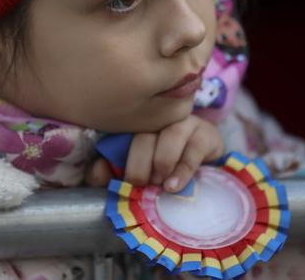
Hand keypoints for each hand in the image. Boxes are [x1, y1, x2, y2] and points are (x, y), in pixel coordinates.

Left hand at [85, 115, 224, 192]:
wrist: (206, 169)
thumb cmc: (164, 168)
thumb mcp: (136, 171)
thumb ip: (111, 172)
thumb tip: (98, 172)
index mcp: (137, 121)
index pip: (120, 130)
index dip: (111, 154)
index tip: (108, 175)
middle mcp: (160, 117)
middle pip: (145, 132)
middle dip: (138, 163)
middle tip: (139, 184)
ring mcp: (184, 122)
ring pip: (171, 135)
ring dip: (161, 162)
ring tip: (158, 184)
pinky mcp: (206, 134)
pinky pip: (194, 149)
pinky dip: (182, 171)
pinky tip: (173, 186)